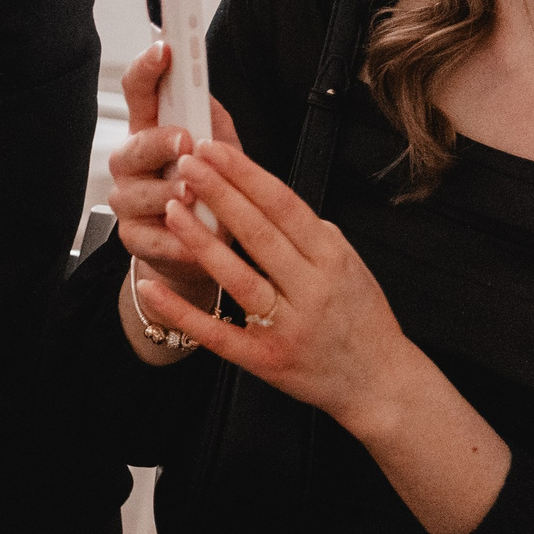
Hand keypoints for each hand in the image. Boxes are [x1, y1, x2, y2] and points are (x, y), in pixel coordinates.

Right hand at [108, 39, 240, 310]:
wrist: (200, 255)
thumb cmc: (211, 196)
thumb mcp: (222, 156)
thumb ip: (215, 126)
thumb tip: (208, 97)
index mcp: (151, 132)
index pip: (140, 91)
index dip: (148, 68)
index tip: (165, 50)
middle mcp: (131, 163)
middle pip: (134, 142)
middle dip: (160, 141)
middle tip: (185, 142)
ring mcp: (128, 200)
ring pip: (138, 191)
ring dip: (169, 192)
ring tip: (193, 197)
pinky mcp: (133, 238)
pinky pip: (149, 237)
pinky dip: (174, 239)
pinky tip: (193, 241)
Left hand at [139, 141, 415, 430]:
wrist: (381, 385)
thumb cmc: (362, 320)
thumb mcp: (353, 268)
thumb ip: (314, 234)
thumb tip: (272, 198)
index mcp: (334, 261)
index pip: (285, 207)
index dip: (246, 175)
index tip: (214, 148)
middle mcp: (313, 291)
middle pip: (260, 234)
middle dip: (220, 193)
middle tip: (187, 161)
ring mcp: (288, 327)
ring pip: (239, 278)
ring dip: (202, 241)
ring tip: (172, 206)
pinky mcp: (265, 359)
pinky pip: (217, 333)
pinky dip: (182, 310)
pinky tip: (151, 286)